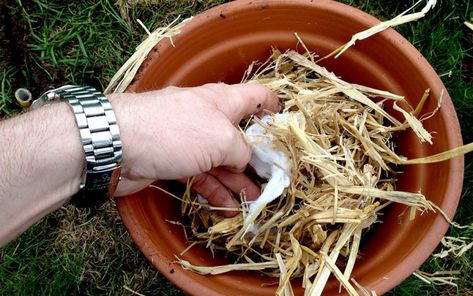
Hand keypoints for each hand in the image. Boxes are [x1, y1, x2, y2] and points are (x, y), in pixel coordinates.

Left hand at [109, 83, 278, 215]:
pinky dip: (215, 190)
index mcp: (223, 101)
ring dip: (238, 181)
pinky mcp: (174, 161)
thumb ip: (242, 151)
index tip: (287, 126)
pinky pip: (202, 176)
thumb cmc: (175, 132)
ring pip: (222, 161)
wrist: (118, 145)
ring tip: (253, 201)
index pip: (257, 97)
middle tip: (273, 179)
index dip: (276, 108)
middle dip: (258, 158)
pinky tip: (227, 207)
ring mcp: (190, 141)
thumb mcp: (222, 139)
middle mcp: (208, 118)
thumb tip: (244, 162)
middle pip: (241, 136)